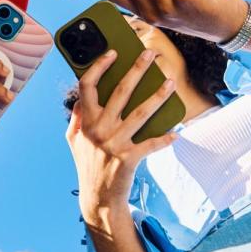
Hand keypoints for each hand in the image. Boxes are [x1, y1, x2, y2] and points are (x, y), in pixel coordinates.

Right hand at [66, 49, 177, 226]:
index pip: (88, 86)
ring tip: (171, 83)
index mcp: (86, 121)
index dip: (98, 66)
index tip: (113, 53)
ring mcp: (115, 143)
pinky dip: (165, 139)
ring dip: (158, 97)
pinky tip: (176, 132)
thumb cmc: (87, 165)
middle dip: (137, 70)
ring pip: (141, 113)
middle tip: (150, 55)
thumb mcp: (74, 140)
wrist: (98, 198)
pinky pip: (151, 144)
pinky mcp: (130, 158)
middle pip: (120, 92)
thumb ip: (77, 118)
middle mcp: (100, 129)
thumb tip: (81, 98)